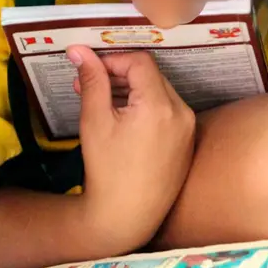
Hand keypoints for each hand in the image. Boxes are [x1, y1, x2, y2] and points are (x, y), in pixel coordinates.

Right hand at [68, 46, 195, 249]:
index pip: (139, 62)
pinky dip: (146, 108)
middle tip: (89, 85)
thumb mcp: (95, 120)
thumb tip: (80, 50)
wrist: (127, 218)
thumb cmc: (107, 170)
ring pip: (159, 93)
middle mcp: (181, 112)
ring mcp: (188, 128)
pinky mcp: (187, 143)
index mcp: (159, 105)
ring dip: (132, 91)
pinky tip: (123, 122)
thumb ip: (92, 80)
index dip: (112, 61)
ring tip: (102, 104)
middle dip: (120, 76)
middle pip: (151, 76)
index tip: (89, 71)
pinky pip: (168, 112)